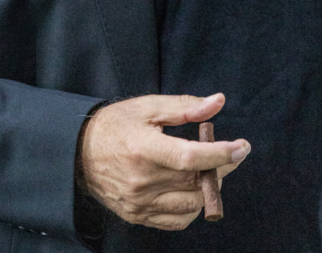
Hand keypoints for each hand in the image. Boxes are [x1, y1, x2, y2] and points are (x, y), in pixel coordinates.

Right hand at [78, 92, 249, 230]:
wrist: (79, 152)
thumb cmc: (116, 124)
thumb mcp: (148, 106)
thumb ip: (185, 106)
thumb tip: (218, 102)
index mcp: (143, 148)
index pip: (190, 158)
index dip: (220, 153)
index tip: (242, 147)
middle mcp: (141, 180)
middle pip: (194, 182)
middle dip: (222, 167)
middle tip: (231, 152)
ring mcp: (139, 203)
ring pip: (190, 205)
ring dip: (209, 188)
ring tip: (210, 168)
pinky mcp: (137, 216)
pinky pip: (176, 220)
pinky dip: (192, 207)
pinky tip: (193, 188)